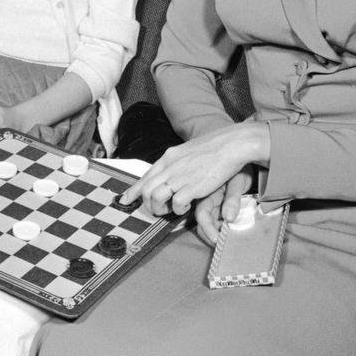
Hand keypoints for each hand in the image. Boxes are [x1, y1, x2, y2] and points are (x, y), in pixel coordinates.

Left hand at [122, 122, 266, 218]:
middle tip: (158, 210)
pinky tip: (186, 207)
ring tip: (171, 211)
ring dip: (160, 209)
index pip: (144, 177)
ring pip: (154, 198)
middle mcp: (169, 167)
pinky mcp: (191, 187)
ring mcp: (179, 177)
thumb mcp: (187, 152)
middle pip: (145, 190)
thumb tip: (169, 172)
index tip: (125, 200)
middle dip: (148, 205)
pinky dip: (178, 210)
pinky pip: (175, 204)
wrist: (230, 144)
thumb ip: (176, 163)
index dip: (132, 191)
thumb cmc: (213, 148)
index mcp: (168, 158)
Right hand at [192, 172, 252, 246]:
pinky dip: (220, 227)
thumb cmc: (240, 168)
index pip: (202, 215)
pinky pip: (214, 219)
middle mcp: (205, 199)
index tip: (217, 240)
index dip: (208, 229)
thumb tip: (229, 218)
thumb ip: (232, 200)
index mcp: (207, 192)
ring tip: (228, 235)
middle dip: (210, 235)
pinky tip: (229, 228)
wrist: (240, 156)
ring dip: (215, 232)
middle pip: (201, 222)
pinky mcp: (216, 205)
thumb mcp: (237, 183)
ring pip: (206, 223)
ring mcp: (210, 203)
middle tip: (222, 243)